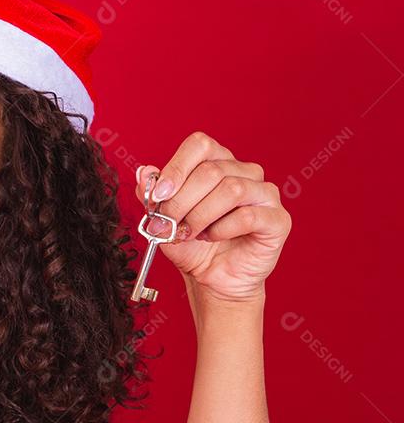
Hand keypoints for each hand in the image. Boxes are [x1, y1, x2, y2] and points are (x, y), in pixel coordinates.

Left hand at [136, 131, 291, 303]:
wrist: (211, 277)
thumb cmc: (192, 244)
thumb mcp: (163, 218)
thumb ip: (152, 194)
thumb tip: (143, 171)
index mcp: (218, 162)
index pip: (200, 145)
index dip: (176, 168)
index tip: (158, 195)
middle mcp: (245, 172)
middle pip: (211, 171)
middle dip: (182, 201)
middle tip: (168, 224)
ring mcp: (265, 194)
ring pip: (231, 189)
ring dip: (200, 216)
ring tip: (190, 233)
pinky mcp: (278, 219)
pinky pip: (248, 216)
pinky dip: (221, 229)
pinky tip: (212, 237)